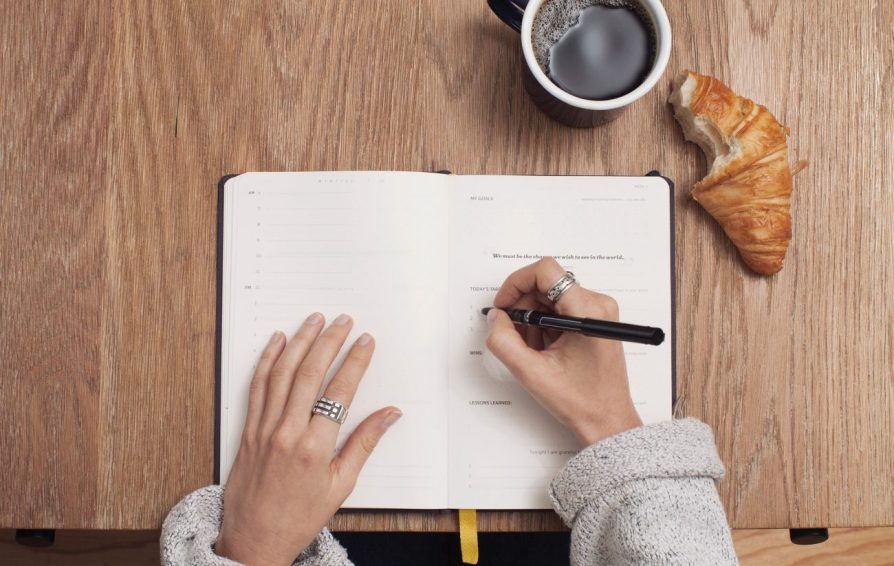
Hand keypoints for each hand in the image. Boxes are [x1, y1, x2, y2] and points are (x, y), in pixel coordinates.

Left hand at [215, 313, 401, 565]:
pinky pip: (257, 386)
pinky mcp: (247, 430)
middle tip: (343, 321)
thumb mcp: (341, 485)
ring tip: (314, 320)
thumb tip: (390, 415)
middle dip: (329, 342)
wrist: (254, 540)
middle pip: (310, 374)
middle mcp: (287, 433)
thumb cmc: (299, 517)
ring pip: (282, 373)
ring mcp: (263, 429)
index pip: (340, 392)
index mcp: (315, 448)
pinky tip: (277, 341)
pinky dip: (267, 360)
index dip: (355, 362)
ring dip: (299, 342)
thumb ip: (364, 443)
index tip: (365, 342)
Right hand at [486, 258, 641, 445]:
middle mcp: (597, 304)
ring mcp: (598, 312)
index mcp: (587, 311)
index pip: (545, 271)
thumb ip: (504, 341)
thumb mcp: (531, 373)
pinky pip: (560, 309)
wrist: (607, 421)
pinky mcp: (595, 320)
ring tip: (533, 349)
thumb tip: (496, 317)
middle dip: (523, 307)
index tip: (504, 305)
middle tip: (514, 334)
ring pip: (551, 297)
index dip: (516, 283)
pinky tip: (544, 350)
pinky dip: (545, 325)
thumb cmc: (582, 401)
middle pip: (546, 284)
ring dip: (533, 319)